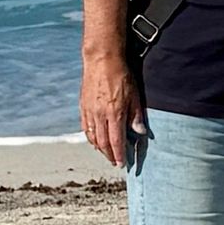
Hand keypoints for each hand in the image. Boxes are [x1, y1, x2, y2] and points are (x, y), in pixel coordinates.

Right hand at [80, 50, 146, 167]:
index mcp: (114, 114)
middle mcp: (100, 116)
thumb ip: (136, 115)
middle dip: (109, 155)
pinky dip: (90, 137)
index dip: (118, 155)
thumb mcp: (135, 95)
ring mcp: (89, 111)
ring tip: (106, 153)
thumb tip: (140, 132)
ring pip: (92, 137)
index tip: (121, 164)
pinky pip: (85, 128)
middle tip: (115, 162)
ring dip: (100, 148)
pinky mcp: (83, 107)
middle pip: (103, 143)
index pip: (116, 141)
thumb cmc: (121, 75)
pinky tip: (95, 140)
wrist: (101, 60)